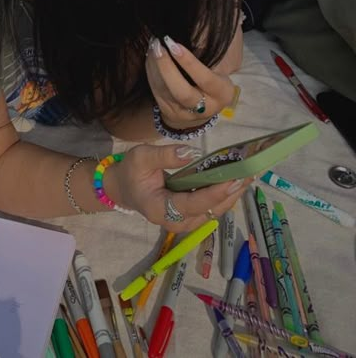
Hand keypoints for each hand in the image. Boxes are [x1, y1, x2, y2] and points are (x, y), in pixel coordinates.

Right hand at [104, 143, 251, 232]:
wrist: (125, 189)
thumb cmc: (131, 172)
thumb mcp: (141, 157)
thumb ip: (165, 155)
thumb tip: (191, 153)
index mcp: (161, 209)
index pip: (193, 203)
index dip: (214, 192)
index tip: (233, 178)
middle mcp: (177, 222)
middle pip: (210, 210)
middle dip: (231, 192)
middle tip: (249, 172)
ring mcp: (186, 222)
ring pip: (215, 211)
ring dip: (232, 194)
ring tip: (249, 174)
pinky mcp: (192, 217)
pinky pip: (213, 207)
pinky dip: (226, 194)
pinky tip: (237, 180)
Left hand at [146, 35, 236, 131]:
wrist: (204, 106)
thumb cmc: (213, 78)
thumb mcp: (218, 69)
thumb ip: (206, 55)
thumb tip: (188, 33)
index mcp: (221, 94)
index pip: (205, 79)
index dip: (189, 63)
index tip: (175, 45)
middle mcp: (205, 108)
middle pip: (181, 92)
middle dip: (166, 68)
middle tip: (158, 45)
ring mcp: (184, 113)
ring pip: (164, 91)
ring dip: (155, 66)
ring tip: (153, 46)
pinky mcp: (167, 112)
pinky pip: (156, 90)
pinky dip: (151, 71)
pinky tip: (151, 56)